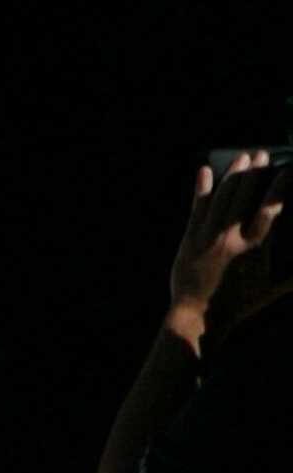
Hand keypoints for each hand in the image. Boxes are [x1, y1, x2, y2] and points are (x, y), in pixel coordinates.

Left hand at [167, 150, 280, 338]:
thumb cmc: (236, 307)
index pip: (269, 211)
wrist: (197, 318)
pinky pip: (196, 210)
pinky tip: (204, 171)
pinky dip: (200, 190)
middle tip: (262, 153)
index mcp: (254, 249)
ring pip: (220, 199)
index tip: (286, 171)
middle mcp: (230, 239)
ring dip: (232, 175)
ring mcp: (207, 238)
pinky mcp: (189, 241)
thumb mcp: (268, 292)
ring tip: (242, 158)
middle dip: (255, 172)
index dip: (277, 189)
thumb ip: (291, 280)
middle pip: (243, 197)